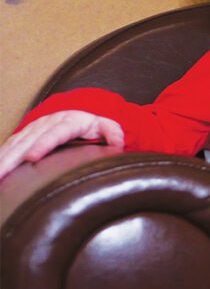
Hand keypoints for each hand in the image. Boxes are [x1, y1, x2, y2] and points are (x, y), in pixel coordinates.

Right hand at [0, 111, 123, 180]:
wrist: (77, 114)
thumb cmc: (93, 125)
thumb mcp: (106, 126)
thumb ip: (113, 132)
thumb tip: (117, 142)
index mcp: (69, 121)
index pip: (55, 133)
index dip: (43, 144)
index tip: (32, 157)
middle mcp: (47, 123)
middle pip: (28, 140)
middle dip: (13, 158)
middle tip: (1, 174)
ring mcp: (34, 128)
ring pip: (15, 143)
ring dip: (2, 159)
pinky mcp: (25, 134)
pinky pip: (10, 145)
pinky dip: (1, 156)